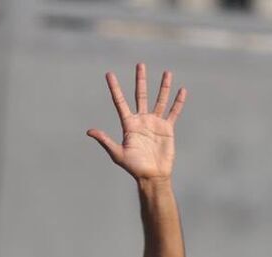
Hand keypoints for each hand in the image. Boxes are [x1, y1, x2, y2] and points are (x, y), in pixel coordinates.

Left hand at [87, 64, 185, 182]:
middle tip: (140, 65)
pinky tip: (181, 90)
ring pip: (159, 100)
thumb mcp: (117, 153)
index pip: (120, 102)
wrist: (152, 176)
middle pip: (140, 95)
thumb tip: (89, 131)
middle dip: (140, 80)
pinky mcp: (167, 128)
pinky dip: (178, 102)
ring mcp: (155, 123)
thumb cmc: (134, 167)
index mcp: (129, 125)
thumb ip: (105, 140)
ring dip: (163, 87)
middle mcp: (142, 120)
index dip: (114, 88)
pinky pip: (173, 112)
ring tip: (166, 72)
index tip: (109, 74)